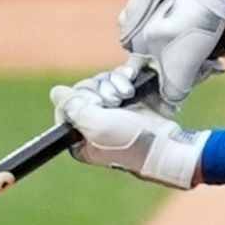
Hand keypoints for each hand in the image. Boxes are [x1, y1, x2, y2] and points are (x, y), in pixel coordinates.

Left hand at [51, 70, 204, 187]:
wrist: (168, 143)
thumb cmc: (133, 142)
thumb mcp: (97, 125)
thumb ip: (74, 107)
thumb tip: (56, 92)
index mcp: (80, 139)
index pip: (65, 109)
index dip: (77, 99)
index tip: (94, 103)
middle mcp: (92, 127)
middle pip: (82, 93)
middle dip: (98, 90)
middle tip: (113, 101)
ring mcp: (110, 114)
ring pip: (100, 84)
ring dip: (113, 84)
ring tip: (126, 95)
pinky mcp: (126, 104)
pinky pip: (115, 82)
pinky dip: (122, 80)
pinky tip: (131, 88)